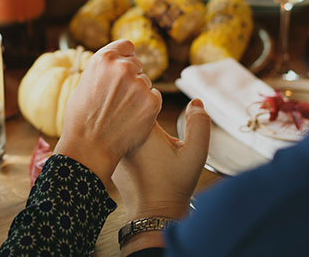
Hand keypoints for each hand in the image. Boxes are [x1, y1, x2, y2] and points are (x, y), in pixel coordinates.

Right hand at [54, 40, 162, 184]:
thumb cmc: (81, 119)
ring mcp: (139, 84)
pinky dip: (147, 107)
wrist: (89, 146)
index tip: (124, 69)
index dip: (126, 57)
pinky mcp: (152, 101)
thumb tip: (113, 65)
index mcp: (103, 59)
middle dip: (131, 78)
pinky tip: (132, 118)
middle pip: (137, 64)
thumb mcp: (84, 84)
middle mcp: (123, 67)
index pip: (127, 45)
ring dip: (139, 93)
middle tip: (119, 98)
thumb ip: (102, 71)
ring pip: (146, 83)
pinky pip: (154, 97)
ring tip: (122, 112)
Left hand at [113, 99, 209, 221]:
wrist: (154, 212)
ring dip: (128, 122)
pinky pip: (112, 138)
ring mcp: (111, 145)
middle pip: (126, 108)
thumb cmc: (175, 184)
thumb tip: (194, 102)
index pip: (139, 96)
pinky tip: (130, 146)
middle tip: (147, 116)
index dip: (148, 96)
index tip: (154, 100)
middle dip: (136, 106)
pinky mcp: (109, 156)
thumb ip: (200, 124)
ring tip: (142, 137)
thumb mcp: (195, 154)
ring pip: (119, 123)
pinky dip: (120, 137)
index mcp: (140, 128)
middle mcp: (120, 134)